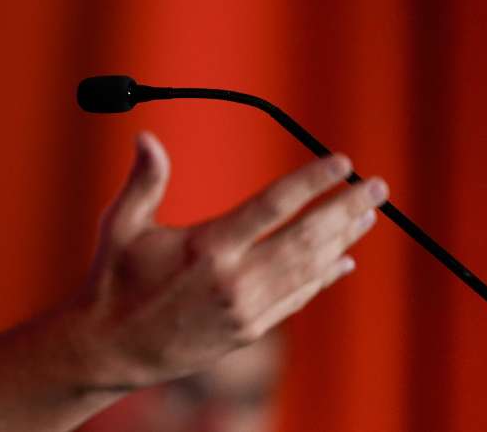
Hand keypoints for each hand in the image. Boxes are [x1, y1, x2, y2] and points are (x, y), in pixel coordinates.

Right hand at [71, 132, 386, 389]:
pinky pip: (298, 299)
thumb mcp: (122, 226)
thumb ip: (144, 181)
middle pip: (306, 237)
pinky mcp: (249, 330)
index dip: (312, 181)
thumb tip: (147, 137)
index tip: (340, 163)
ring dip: (343, 239)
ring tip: (368, 216)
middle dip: (346, 209)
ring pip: (309, 268)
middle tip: (376, 187)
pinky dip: (324, 277)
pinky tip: (343, 260)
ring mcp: (246, 309)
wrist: (111, 349)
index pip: (274, 206)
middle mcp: (235, 279)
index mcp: (207, 247)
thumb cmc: (114, 281)